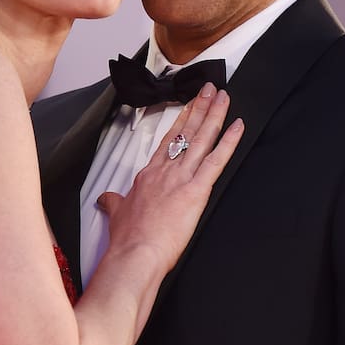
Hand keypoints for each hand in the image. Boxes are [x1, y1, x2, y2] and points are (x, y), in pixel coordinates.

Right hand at [98, 83, 241, 270]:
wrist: (136, 254)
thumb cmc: (129, 239)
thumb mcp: (117, 215)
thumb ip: (114, 203)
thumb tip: (107, 200)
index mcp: (149, 175)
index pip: (168, 140)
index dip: (181, 121)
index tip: (190, 106)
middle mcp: (165, 171)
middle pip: (186, 132)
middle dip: (200, 108)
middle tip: (210, 91)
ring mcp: (181, 178)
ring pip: (201, 139)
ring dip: (214, 115)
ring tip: (223, 98)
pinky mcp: (196, 190)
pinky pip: (216, 161)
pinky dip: (229, 142)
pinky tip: (237, 127)